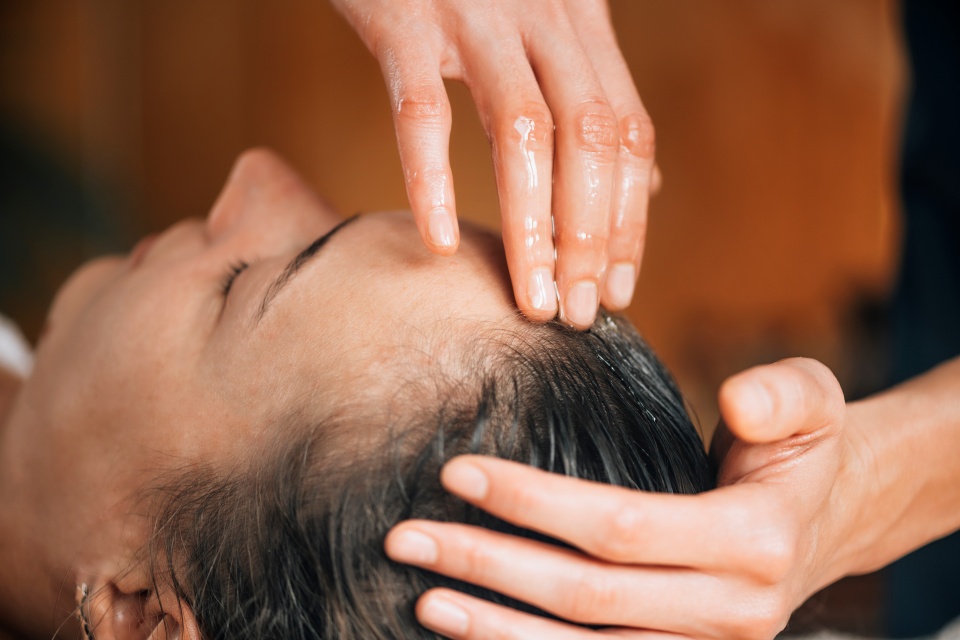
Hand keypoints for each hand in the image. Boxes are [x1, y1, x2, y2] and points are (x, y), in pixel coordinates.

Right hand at [329, 0, 656, 327]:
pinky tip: (441, 241)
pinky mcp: (402, 18)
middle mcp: (543, 14)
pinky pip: (420, 109)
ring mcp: (474, 13)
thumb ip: (592, 96)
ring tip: (531, 298)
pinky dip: (431, 179)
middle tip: (577, 312)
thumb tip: (648, 181)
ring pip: (524, 130)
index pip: (628, 132)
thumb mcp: (542, 25)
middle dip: (591, 235)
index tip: (618, 289)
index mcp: (580, 21)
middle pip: (591, 138)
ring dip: (534, 225)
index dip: (631, 216)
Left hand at [385, 358, 859, 638]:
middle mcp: (733, 612)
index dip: (534, 503)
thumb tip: (737, 397)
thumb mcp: (813, 402)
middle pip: (587, 597)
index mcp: (754, 542)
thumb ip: (782, 395)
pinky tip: (478, 634)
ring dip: (497, 629)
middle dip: (489, 565)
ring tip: (424, 598)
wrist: (832, 518)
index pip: (620, 527)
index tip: (458, 472)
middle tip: (408, 537)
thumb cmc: (804, 449)